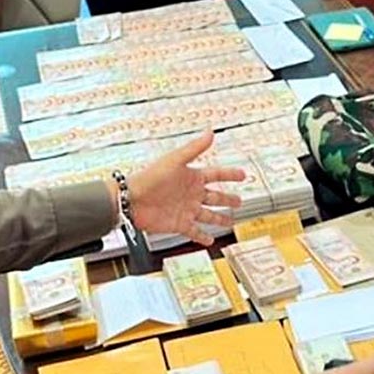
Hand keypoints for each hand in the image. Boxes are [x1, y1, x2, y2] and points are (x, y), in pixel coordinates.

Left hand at [127, 131, 244, 245]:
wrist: (131, 200)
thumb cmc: (149, 178)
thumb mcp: (175, 160)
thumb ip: (194, 148)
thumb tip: (210, 132)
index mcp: (192, 177)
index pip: (217, 174)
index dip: (230, 174)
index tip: (242, 174)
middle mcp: (191, 193)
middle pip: (216, 197)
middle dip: (228, 199)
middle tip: (239, 201)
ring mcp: (186, 210)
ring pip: (209, 215)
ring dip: (220, 218)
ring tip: (230, 222)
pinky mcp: (180, 224)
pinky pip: (195, 231)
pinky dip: (203, 237)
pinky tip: (210, 240)